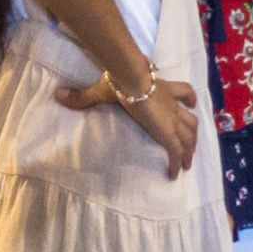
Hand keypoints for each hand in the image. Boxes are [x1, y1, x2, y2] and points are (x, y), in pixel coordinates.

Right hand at [56, 71, 199, 177]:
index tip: (192, 104)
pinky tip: (175, 174)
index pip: (183, 92)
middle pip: (191, 119)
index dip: (189, 99)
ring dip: (190, 148)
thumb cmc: (119, 80)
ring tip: (188, 162)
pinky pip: (176, 151)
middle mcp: (172, 104)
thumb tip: (59, 93)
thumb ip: (82, 95)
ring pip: (190, 135)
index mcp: (163, 89)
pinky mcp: (166, 131)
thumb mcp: (102, 88)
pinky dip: (177, 163)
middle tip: (192, 144)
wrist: (130, 78)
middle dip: (192, 132)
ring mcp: (172, 118)